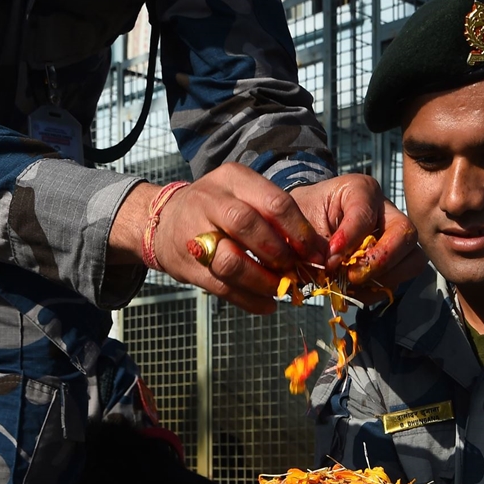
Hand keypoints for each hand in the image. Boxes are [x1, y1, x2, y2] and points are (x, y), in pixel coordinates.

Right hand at [109, 164, 328, 313]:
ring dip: (263, 281)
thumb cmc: (218, 210)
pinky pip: (222, 288)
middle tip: (296, 270)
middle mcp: (210, 201)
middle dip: (279, 253)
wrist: (163, 222)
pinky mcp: (189, 266)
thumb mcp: (244, 195)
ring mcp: (194, 233)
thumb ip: (277, 217)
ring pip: (231, 261)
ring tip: (280, 290)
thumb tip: (321, 249)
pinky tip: (267, 304)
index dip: (299, 232)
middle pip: (248, 225)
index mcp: (233, 179)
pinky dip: (250, 300)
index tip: (316, 253)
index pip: (273, 202)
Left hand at [290, 175, 425, 303]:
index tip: (330, 257)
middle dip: (379, 260)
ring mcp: (394, 238)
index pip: (366, 213)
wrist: (304, 225)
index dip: (350, 239)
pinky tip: (352, 290)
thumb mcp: (302, 221)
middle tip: (352, 275)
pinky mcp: (393, 263)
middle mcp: (386, 212)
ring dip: (383, 279)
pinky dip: (374, 291)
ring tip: (351, 284)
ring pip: (412, 260)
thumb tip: (334, 270)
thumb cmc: (304, 215)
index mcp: (361, 190)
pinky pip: (397, 281)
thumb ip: (316, 243)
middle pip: (405, 234)